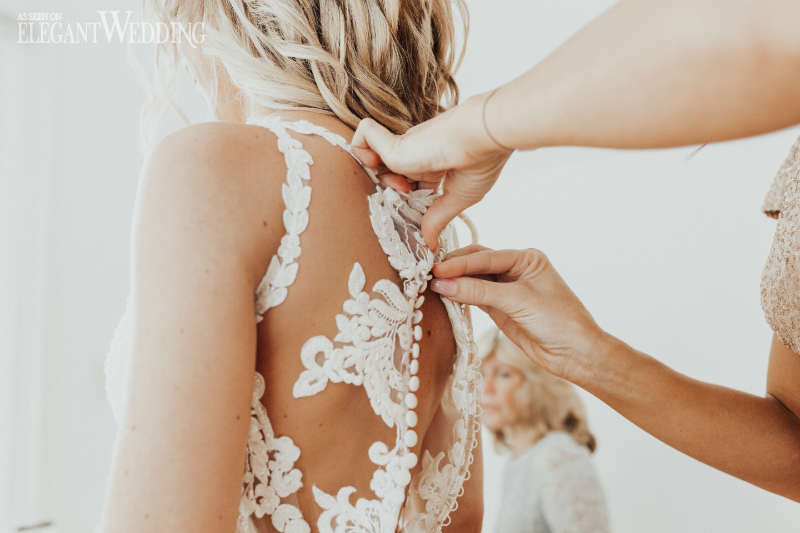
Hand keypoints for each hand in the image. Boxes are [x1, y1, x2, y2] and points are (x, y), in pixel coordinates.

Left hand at [351, 92, 512, 250]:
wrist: (485, 137)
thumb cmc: (482, 161)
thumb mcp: (460, 198)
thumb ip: (439, 219)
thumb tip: (430, 245)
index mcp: (434, 166)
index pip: (409, 183)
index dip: (407, 198)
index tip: (416, 210)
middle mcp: (417, 154)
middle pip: (387, 173)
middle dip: (389, 188)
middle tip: (405, 193)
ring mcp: (405, 146)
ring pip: (372, 157)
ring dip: (375, 173)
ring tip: (398, 184)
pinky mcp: (395, 142)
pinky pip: (363, 138)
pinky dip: (361, 150)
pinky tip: (377, 163)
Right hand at [430, 245, 606, 381]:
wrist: (575, 354)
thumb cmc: (558, 321)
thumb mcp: (518, 301)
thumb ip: (479, 292)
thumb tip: (443, 284)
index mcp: (526, 258)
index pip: (486, 256)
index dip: (460, 263)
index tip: (437, 268)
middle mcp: (516, 270)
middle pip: (477, 263)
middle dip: (454, 268)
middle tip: (428, 274)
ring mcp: (507, 289)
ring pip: (473, 281)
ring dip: (454, 283)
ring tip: (430, 285)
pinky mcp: (500, 308)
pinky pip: (474, 298)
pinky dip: (460, 298)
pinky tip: (444, 297)